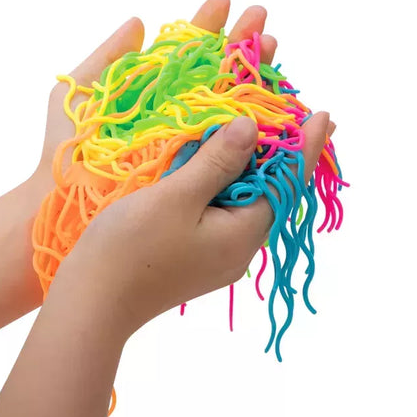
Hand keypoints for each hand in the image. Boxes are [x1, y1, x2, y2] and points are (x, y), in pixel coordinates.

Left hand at [34, 0, 280, 183]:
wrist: (65, 209)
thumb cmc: (64, 154)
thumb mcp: (76, 98)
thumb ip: (107, 59)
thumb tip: (138, 22)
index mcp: (150, 99)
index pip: (185, 58)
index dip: (205, 31)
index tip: (224, 3)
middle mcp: (172, 122)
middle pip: (213, 81)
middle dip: (238, 49)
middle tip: (261, 21)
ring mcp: (183, 150)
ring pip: (225, 112)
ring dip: (250, 80)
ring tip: (271, 46)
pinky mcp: (190, 179)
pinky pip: (224, 151)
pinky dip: (248, 131)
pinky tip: (268, 107)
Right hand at [54, 110, 330, 341]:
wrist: (93, 302)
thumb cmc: (129, 249)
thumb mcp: (176, 197)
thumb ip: (217, 162)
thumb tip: (252, 129)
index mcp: (242, 235)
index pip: (286, 183)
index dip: (304, 147)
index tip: (323, 114)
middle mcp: (237, 248)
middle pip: (270, 194)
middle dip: (280, 154)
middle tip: (289, 115)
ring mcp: (216, 255)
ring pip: (245, 203)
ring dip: (251, 168)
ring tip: (257, 135)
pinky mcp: (196, 255)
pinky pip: (225, 213)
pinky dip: (227, 185)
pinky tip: (219, 168)